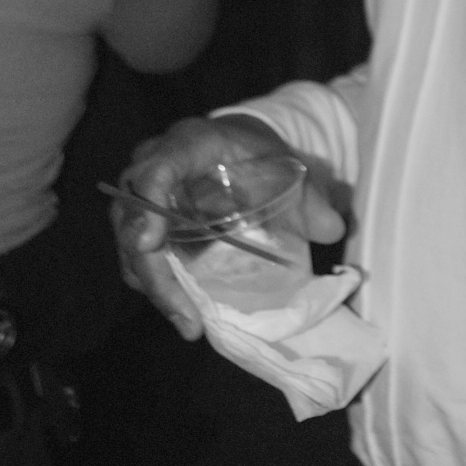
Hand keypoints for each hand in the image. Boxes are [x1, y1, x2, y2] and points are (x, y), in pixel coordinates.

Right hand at [112, 114, 345, 340]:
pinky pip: (137, 258)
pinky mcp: (142, 224)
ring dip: (156, 287)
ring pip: (130, 245)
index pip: (157, 167)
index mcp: (188, 143)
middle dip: (152, 267)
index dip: (149, 203)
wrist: (233, 147)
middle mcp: (152, 166)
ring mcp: (141, 196)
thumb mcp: (284, 167)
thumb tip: (334, 228)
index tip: (152, 242)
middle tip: (182, 310)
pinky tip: (185, 314)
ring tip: (189, 322)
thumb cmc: (256, 154)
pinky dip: (158, 287)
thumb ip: (309, 198)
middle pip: (132, 217)